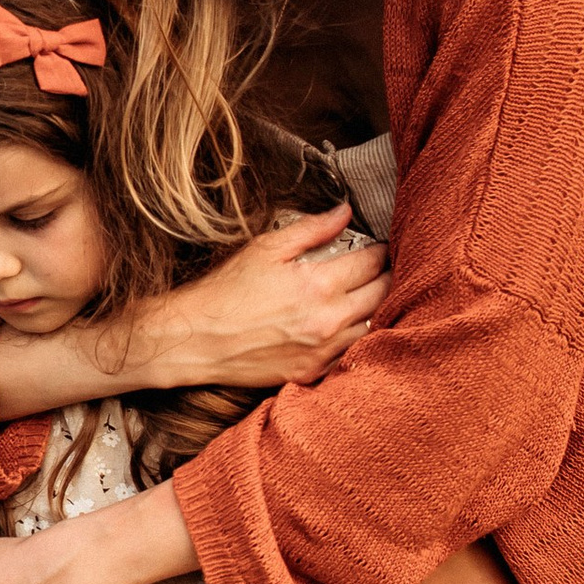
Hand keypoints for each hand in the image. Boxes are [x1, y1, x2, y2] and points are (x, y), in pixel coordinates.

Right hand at [117, 207, 388, 392]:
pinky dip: (358, 336)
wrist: (196, 340)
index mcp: (319, 285)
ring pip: (374, 326)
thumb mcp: (265, 249)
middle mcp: (328, 321)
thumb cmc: (225, 292)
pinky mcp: (312, 371)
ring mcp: (323, 351)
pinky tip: (350, 325)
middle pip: (383, 294)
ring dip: (377, 308)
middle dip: (387, 276)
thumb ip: (311, 230)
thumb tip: (345, 212)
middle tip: (382, 267)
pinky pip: (352, 353)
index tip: (380, 245)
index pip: (372, 262)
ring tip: (370, 294)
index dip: (381, 249)